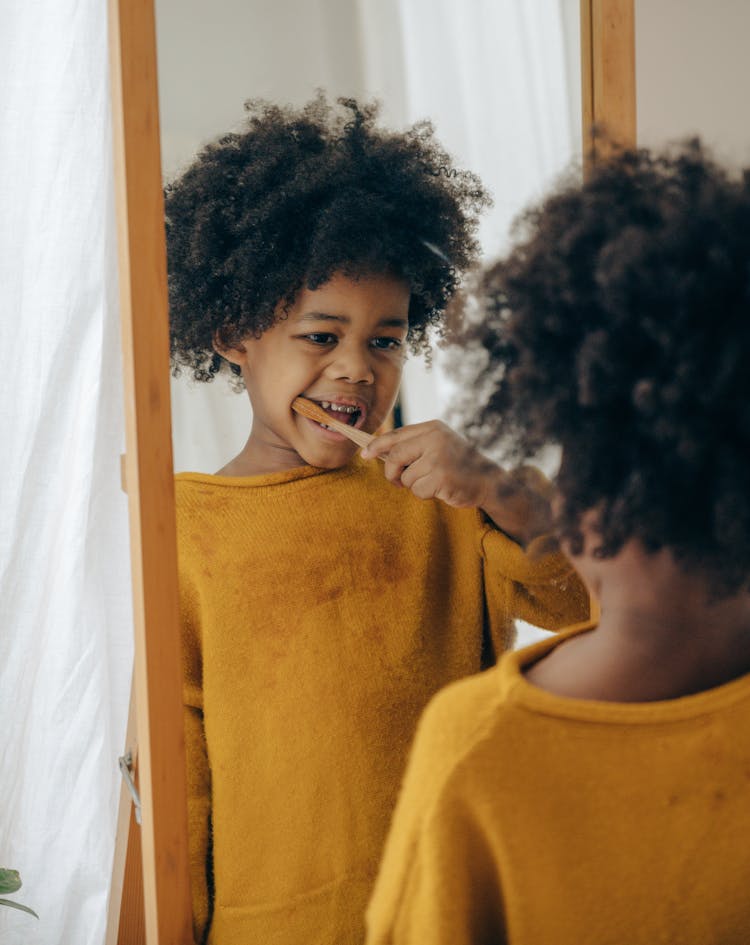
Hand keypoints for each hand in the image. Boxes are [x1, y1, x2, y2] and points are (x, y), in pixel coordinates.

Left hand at [361, 420, 495, 506]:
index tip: (365, 454)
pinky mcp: (441, 477)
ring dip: (414, 485)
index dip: (377, 445)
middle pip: (395, 456)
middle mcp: (435, 439)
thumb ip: (414, 446)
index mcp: (433, 428)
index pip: (396, 435)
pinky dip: (424, 494)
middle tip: (397, 481)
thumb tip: (378, 452)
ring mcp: (439, 458)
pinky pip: (417, 490)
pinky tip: (439, 490)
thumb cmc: (458, 465)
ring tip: (432, 482)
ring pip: (406, 477)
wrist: (488, 481)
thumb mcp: (438, 446)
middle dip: (391, 472)